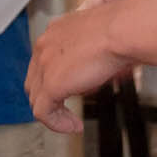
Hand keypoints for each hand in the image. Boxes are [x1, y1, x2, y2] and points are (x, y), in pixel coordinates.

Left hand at [25, 4, 132, 133]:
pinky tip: (73, 126)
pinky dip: (57, 123)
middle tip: (66, 107)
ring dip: (54, 112)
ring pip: (36, 98)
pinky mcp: (51, 84)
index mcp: (56, 31)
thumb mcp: (102, 36)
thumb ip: (94, 51)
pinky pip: (44, 113)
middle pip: (35, 79)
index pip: (44, 60)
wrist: (121, 30)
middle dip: (49, 97)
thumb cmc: (120, 30)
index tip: (71, 88)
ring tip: (71, 120)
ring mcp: (45, 65)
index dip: (55, 77)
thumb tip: (102, 66)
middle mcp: (45, 46)